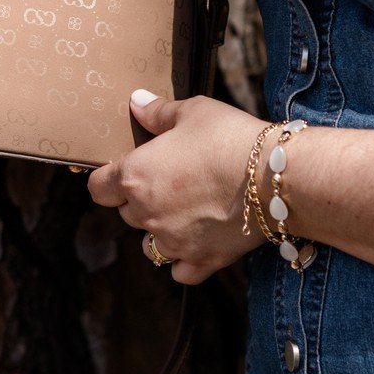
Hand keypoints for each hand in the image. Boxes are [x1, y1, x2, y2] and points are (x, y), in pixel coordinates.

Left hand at [86, 92, 271, 283]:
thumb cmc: (228, 137)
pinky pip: (180, 271)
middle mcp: (148, 214)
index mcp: (135, 176)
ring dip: (158, 231)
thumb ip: (157, 111)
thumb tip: (135, 102)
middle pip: (126, 213)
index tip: (120, 171)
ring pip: (149, 245)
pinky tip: (195, 242)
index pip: (99, 188)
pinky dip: (183, 260)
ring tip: (181, 211)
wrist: (275, 176)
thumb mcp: (192, 111)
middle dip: (139, 198)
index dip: (106, 179)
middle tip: (166, 181)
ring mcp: (174, 242)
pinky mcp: (203, 260)